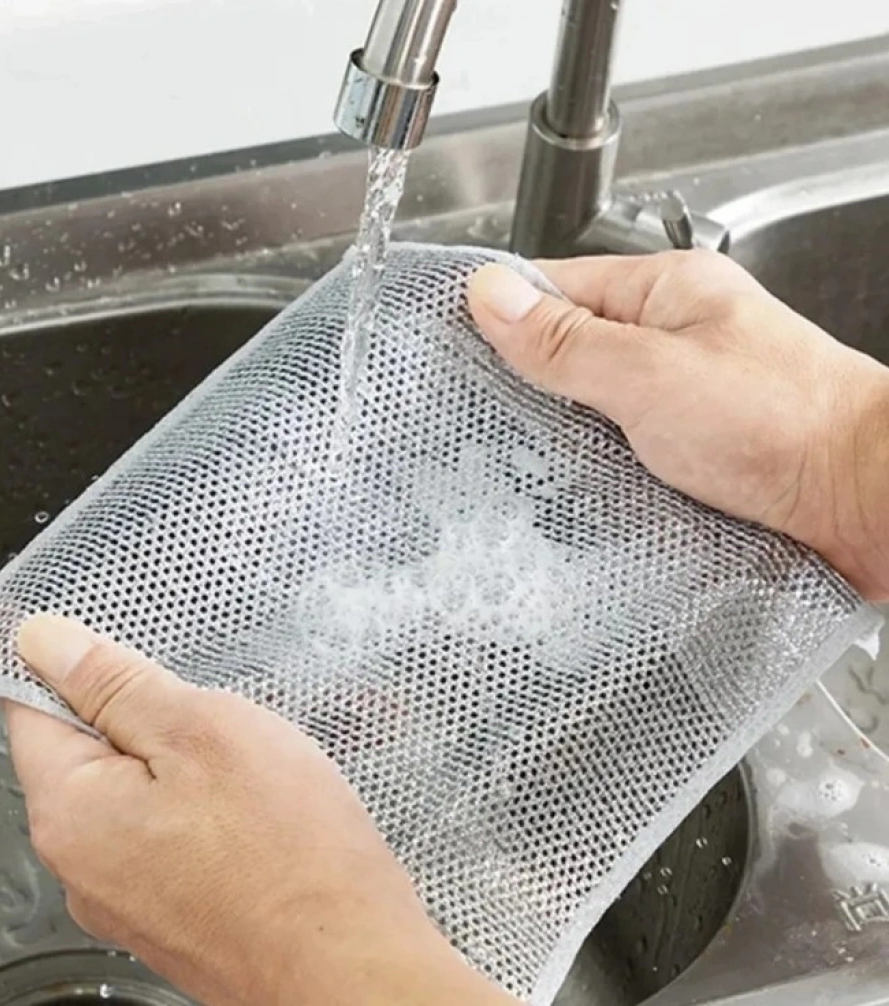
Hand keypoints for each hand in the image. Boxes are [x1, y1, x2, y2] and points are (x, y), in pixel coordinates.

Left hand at [0, 579, 513, 1005]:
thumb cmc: (288, 851)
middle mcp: (83, 864)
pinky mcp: (173, 909)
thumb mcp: (200, 731)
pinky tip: (258, 793)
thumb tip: (40, 643)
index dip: (31, 648)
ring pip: (137, 788)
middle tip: (192, 679)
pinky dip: (201, 796)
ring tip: (249, 743)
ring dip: (180, 751)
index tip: (24, 612)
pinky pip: (167, 829)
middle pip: (85, 748)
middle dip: (133, 702)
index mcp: (71, 811)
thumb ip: (114, 685)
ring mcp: (127, 896)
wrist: (351, 965)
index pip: (24, 705)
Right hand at [468, 250, 888, 601]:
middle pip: (571, 348)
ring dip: (565, 431)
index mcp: (666, 292)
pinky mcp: (694, 446)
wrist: (867, 499)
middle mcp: (675, 338)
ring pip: (594, 403)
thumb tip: (490, 297)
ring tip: (527, 458)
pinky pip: (622, 445)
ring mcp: (684, 393)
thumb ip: (565, 340)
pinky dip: (597, 463)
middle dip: (530, 384)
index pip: (556, 286)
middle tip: (486, 418)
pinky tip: (576, 484)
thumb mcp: (648, 373)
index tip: (454, 347)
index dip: (501, 314)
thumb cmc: (784, 423)